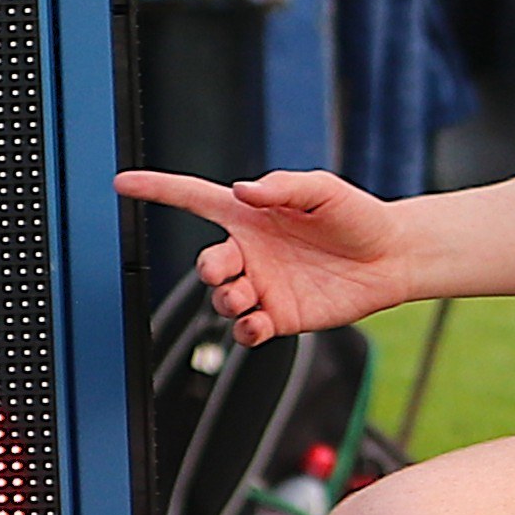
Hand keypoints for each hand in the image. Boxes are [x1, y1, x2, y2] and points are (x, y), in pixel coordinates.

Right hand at [111, 168, 410, 342]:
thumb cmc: (357, 217)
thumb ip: (282, 187)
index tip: (122, 183)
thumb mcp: (323, 189)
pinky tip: (258, 323)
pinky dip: (244, 331)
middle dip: (208, 269)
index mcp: (250, 216)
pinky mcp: (280, 317)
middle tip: (225, 269)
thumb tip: (244, 191)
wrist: (391, 258)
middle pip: (205, 264)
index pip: (192, 199)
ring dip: (226, 300)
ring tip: (250, 295)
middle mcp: (250, 252)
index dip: (156, 189)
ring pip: (221, 300)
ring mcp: (262, 286)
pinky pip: (246, 331)